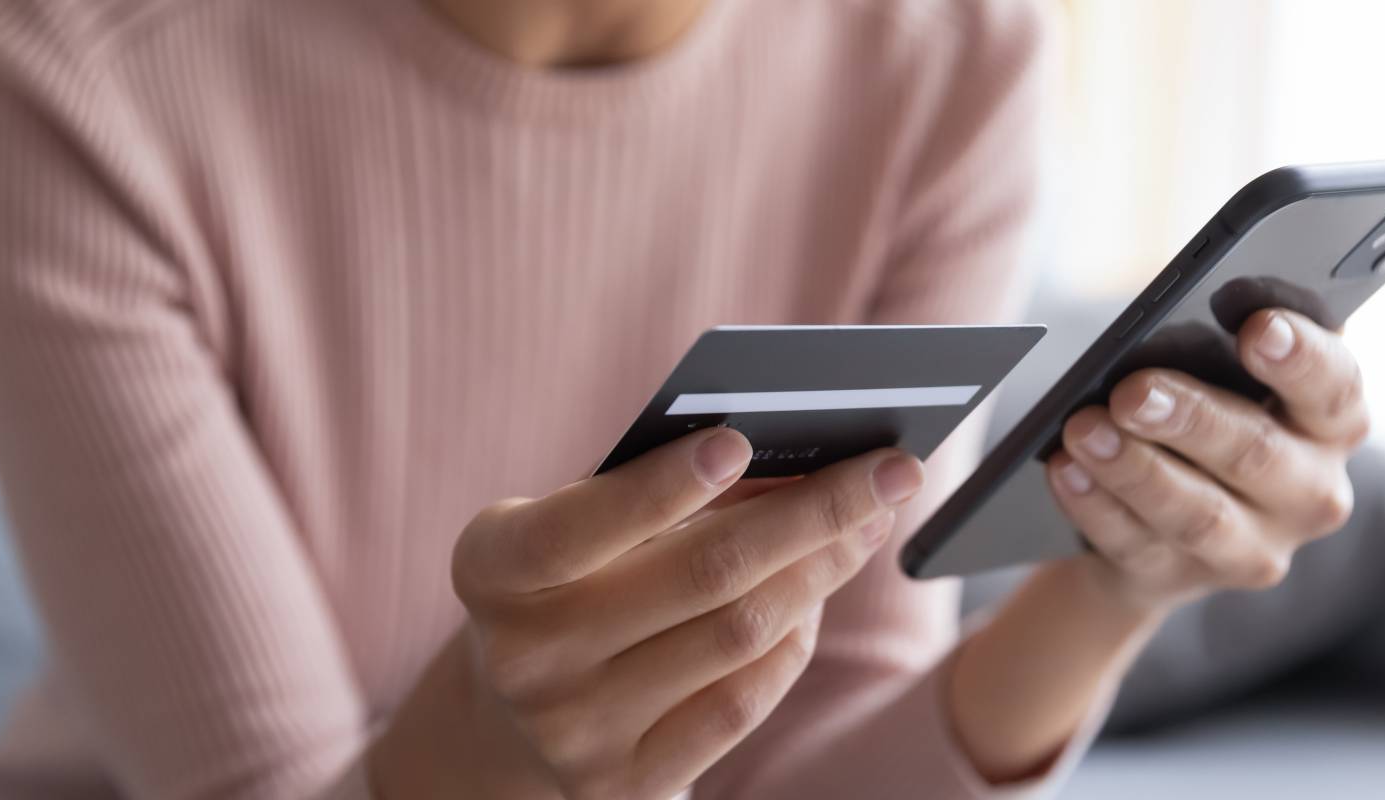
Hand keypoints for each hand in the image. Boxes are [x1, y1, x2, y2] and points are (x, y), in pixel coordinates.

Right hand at [442, 429, 924, 798]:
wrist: (511, 714)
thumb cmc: (569, 577)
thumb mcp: (578, 521)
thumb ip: (657, 487)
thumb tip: (796, 457)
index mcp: (493, 569)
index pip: (578, 527)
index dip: (659, 486)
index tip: (739, 440)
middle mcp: (524, 658)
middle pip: (700, 577)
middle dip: (813, 514)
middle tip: (892, 470)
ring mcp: (576, 731)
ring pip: (737, 637)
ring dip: (821, 571)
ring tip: (866, 524)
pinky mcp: (626, 783)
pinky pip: (742, 705)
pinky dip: (793, 643)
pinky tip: (816, 598)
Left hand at [1044, 308, 1367, 610]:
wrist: (1166, 514)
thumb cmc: (1206, 408)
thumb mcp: (1228, 372)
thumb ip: (1223, 341)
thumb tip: (1175, 315)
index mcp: (1332, 422)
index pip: (1335, 386)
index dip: (1301, 357)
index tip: (1257, 327)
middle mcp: (1310, 492)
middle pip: (1257, 453)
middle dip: (1190, 418)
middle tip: (1131, 391)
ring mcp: (1252, 547)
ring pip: (1196, 513)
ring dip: (1134, 469)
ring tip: (1083, 429)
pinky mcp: (1184, 579)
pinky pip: (1135, 544)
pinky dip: (1095, 505)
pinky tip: (1064, 469)